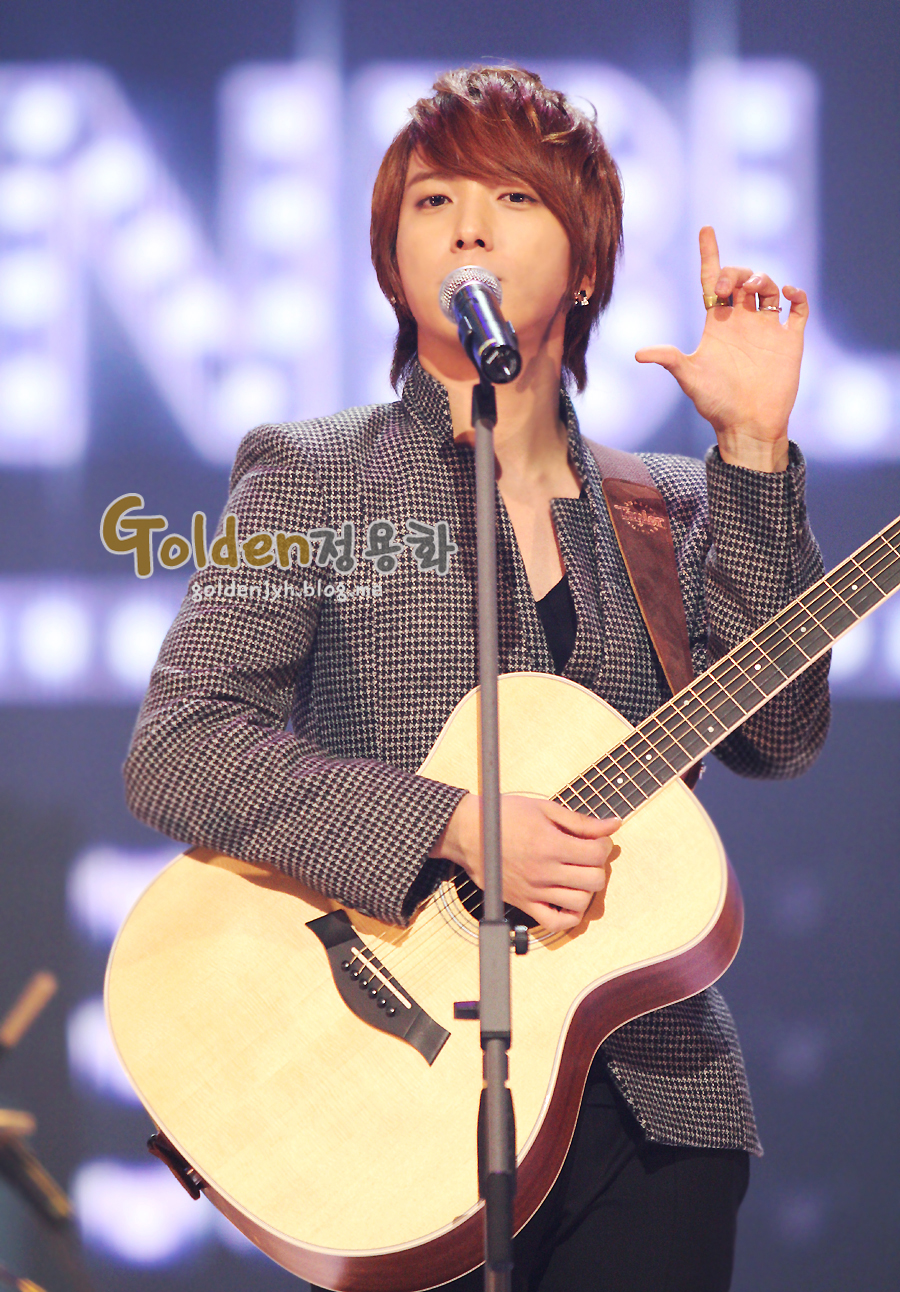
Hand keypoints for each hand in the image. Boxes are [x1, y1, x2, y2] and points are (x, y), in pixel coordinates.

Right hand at [430, 793, 619, 932]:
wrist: (468, 833)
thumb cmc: (504, 816)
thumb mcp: (544, 809)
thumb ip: (581, 821)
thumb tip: (613, 824)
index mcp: (551, 843)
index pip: (598, 853)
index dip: (604, 844)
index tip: (595, 840)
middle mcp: (544, 870)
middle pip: (594, 879)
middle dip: (597, 866)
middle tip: (586, 856)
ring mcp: (535, 890)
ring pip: (580, 901)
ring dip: (585, 888)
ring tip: (576, 875)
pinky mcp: (524, 903)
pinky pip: (555, 923)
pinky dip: (568, 916)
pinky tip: (568, 899)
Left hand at [635, 226, 808, 471]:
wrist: (748, 426)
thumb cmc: (716, 403)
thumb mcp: (689, 378)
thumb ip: (669, 359)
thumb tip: (638, 355)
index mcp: (717, 324)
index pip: (712, 281)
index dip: (709, 255)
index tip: (706, 230)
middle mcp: (742, 321)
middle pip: (742, 279)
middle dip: (737, 271)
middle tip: (730, 285)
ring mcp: (767, 329)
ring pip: (769, 288)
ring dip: (764, 279)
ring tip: (756, 288)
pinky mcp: (789, 340)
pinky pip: (798, 309)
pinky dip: (797, 296)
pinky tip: (788, 294)